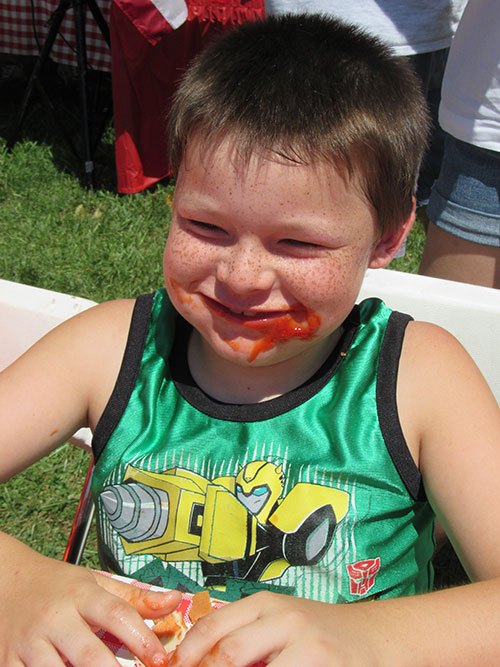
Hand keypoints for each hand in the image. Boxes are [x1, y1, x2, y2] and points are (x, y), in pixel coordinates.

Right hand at [0, 537, 180, 666]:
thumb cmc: (57, 585)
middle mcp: (55, 617)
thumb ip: (135, 598)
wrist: (7, 579)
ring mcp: (30, 641)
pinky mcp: (9, 659)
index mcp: (81, 594)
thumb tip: (175, 600)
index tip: (160, 659)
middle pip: (89, 654)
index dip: (142, 639)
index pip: (117, 615)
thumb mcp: (96, 583)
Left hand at [168, 591, 383, 665]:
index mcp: (265, 604)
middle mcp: (283, 618)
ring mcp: (305, 644)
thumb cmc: (323, 635)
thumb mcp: (282, 624)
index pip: (210, 627)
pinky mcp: (321, 665)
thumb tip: (199, 661)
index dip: (186, 656)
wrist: (377, 637)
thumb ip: (246, 637)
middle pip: (226, 654)